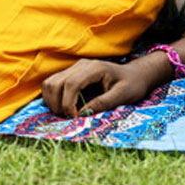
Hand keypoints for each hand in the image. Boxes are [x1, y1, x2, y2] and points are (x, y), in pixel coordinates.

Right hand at [42, 57, 161, 117]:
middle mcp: (81, 65)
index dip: (68, 103)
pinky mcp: (71, 73)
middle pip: (56, 82)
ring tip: (64, 114)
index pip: (71, 83)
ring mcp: (74, 68)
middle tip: (69, 119)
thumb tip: (82, 114)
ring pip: (50, 82)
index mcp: (94, 68)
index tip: (73, 118)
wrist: (134, 75)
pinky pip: (53, 83)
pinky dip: (52, 97)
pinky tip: (63, 108)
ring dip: (51, 101)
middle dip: (57, 104)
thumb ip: (103, 103)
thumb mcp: (123, 96)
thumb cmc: (132, 85)